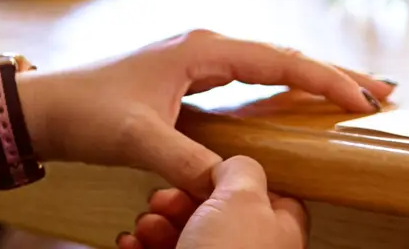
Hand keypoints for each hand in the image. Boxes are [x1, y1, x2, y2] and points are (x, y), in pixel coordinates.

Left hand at [22, 30, 393, 196]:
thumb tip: (234, 184)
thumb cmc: (85, 114)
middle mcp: (207, 46)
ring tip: (357, 92)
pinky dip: (287, 87)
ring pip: (273, 66)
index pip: (280, 61)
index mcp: (203, 48)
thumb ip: (189, 162)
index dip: (324, 79)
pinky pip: (254, 79)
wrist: (38, 108)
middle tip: (385, 90)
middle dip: (335, 73)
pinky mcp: (191, 78)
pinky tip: (303, 100)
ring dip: (314, 79)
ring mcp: (199, 60)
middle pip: (286, 57)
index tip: (361, 98)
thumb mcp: (138, 140)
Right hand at [118, 158, 304, 248]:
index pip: (271, 199)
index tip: (208, 171)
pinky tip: (128, 242)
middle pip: (216, 216)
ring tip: (145, 223)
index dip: (237, 182)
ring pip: (184, 238)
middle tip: (160, 198)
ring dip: (157, 224)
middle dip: (182, 201)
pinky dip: (140, 248)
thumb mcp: (243, 198)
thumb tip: (232, 167)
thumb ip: (242, 171)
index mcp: (280, 232)